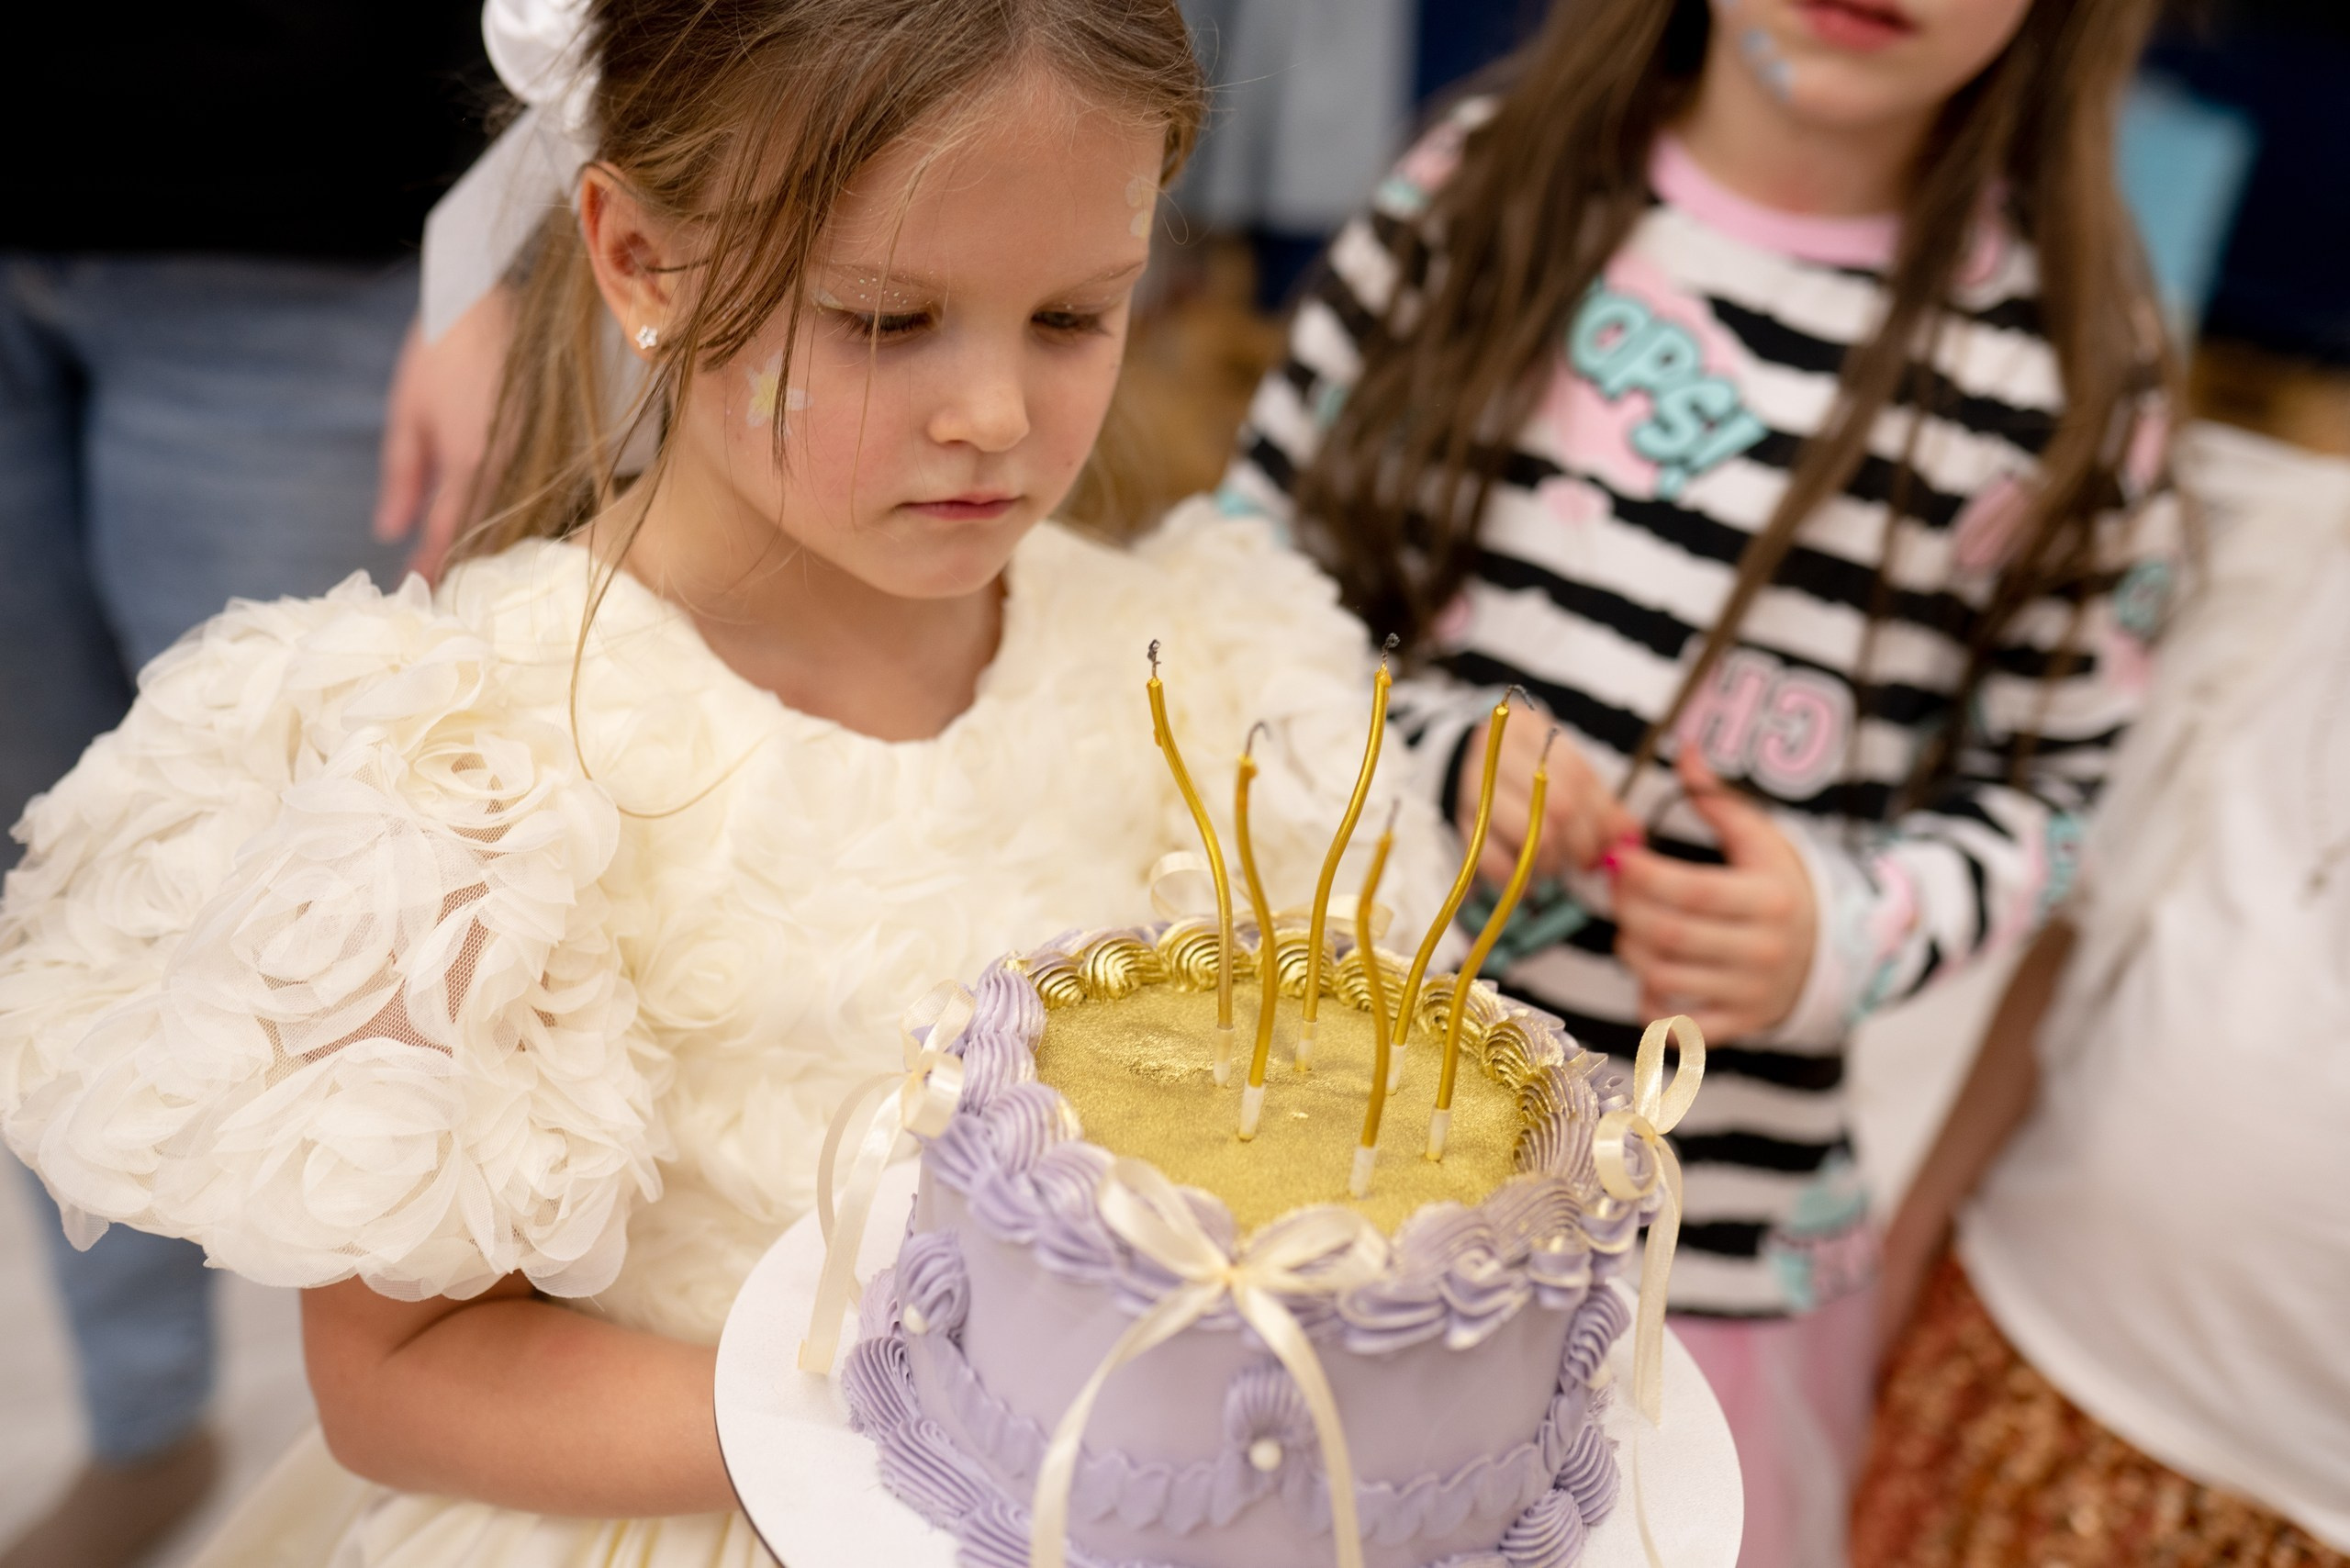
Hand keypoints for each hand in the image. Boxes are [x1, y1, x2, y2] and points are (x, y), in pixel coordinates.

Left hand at [374, 290, 514, 582]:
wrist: (498, 296)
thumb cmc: (442, 348)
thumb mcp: (406, 410)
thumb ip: (400, 476)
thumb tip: (388, 531)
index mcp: (468, 462)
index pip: (447, 533)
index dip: (429, 567)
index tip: (415, 593)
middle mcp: (509, 469)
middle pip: (488, 536)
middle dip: (463, 566)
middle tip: (442, 592)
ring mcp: (538, 458)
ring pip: (515, 519)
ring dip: (491, 547)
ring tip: (470, 569)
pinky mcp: (556, 445)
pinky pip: (535, 496)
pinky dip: (516, 518)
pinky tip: (504, 528)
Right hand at [1459, 714, 1640, 886]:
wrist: (1457, 761)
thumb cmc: (1523, 769)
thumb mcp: (1561, 769)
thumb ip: (1598, 800)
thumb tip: (1630, 837)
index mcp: (1527, 730)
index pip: (1578, 778)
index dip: (1600, 819)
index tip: (1608, 845)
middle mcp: (1495, 753)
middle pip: (1556, 807)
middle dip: (1579, 845)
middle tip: (1583, 862)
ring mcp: (1470, 787)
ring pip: (1528, 834)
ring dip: (1549, 862)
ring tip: (1554, 867)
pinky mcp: (1454, 821)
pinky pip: (1490, 859)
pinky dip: (1514, 878)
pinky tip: (1526, 882)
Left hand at [1612, 750, 1815, 1039]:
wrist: (1833, 952)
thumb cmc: (1781, 886)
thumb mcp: (1762, 840)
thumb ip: (1717, 800)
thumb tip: (1685, 750)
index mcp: (1769, 900)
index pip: (1691, 891)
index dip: (1642, 876)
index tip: (1618, 857)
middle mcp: (1764, 951)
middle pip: (1670, 936)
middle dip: (1627, 910)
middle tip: (1616, 890)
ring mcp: (1751, 994)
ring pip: (1663, 978)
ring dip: (1630, 950)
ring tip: (1630, 927)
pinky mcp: (1739, 1025)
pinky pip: (1678, 1026)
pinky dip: (1651, 1005)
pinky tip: (1650, 976)